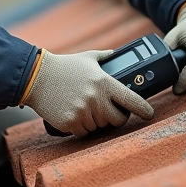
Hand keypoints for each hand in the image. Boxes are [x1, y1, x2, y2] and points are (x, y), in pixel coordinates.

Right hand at [24, 50, 154, 137]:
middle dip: (115, 117)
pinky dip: (81, 127)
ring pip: (99, 127)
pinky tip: (74, 115)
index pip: (132, 100)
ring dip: (95, 121)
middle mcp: (95, 98)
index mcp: (104, 82)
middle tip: (107, 111)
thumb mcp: (87, 58)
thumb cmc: (64, 66)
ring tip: (84, 108)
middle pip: (117, 119)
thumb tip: (117, 54)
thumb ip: (105, 57)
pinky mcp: (69, 122)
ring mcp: (82, 112)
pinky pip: (83, 132)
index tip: (149, 114)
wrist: (36, 76)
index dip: (144, 109)